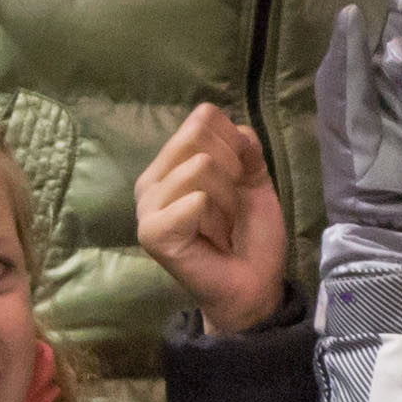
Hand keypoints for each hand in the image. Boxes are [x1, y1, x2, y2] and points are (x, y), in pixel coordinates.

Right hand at [134, 99, 289, 335]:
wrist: (253, 284)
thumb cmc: (248, 233)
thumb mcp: (253, 178)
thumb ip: (245, 147)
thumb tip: (238, 133)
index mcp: (170, 163)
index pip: (202, 117)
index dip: (234, 144)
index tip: (238, 181)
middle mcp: (151, 180)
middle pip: (199, 136)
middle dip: (232, 169)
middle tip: (229, 206)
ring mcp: (147, 207)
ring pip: (201, 166)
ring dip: (227, 199)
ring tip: (221, 226)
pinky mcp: (153, 233)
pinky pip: (196, 199)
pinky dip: (216, 218)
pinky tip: (211, 240)